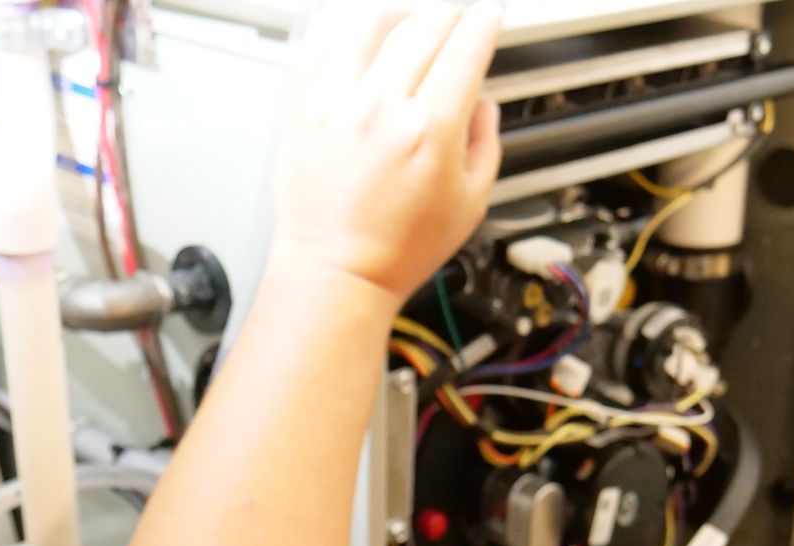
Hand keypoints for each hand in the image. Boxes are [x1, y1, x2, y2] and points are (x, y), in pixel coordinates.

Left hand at [270, 0, 502, 303]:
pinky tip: (358, 32)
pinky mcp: (304, 108)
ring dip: (398, 13)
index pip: (465, 48)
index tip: (489, 15)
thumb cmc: (397, 249)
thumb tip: (484, 105)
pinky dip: (344, 27)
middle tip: (458, 18)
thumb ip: (485, 144)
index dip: (484, 22)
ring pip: (368, 21)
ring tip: (409, 21)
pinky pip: (320, 44)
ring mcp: (336, 104)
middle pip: (422, 26)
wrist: (336, 271)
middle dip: (449, 14)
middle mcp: (380, 108)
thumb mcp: (470, 203)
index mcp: (429, 131)